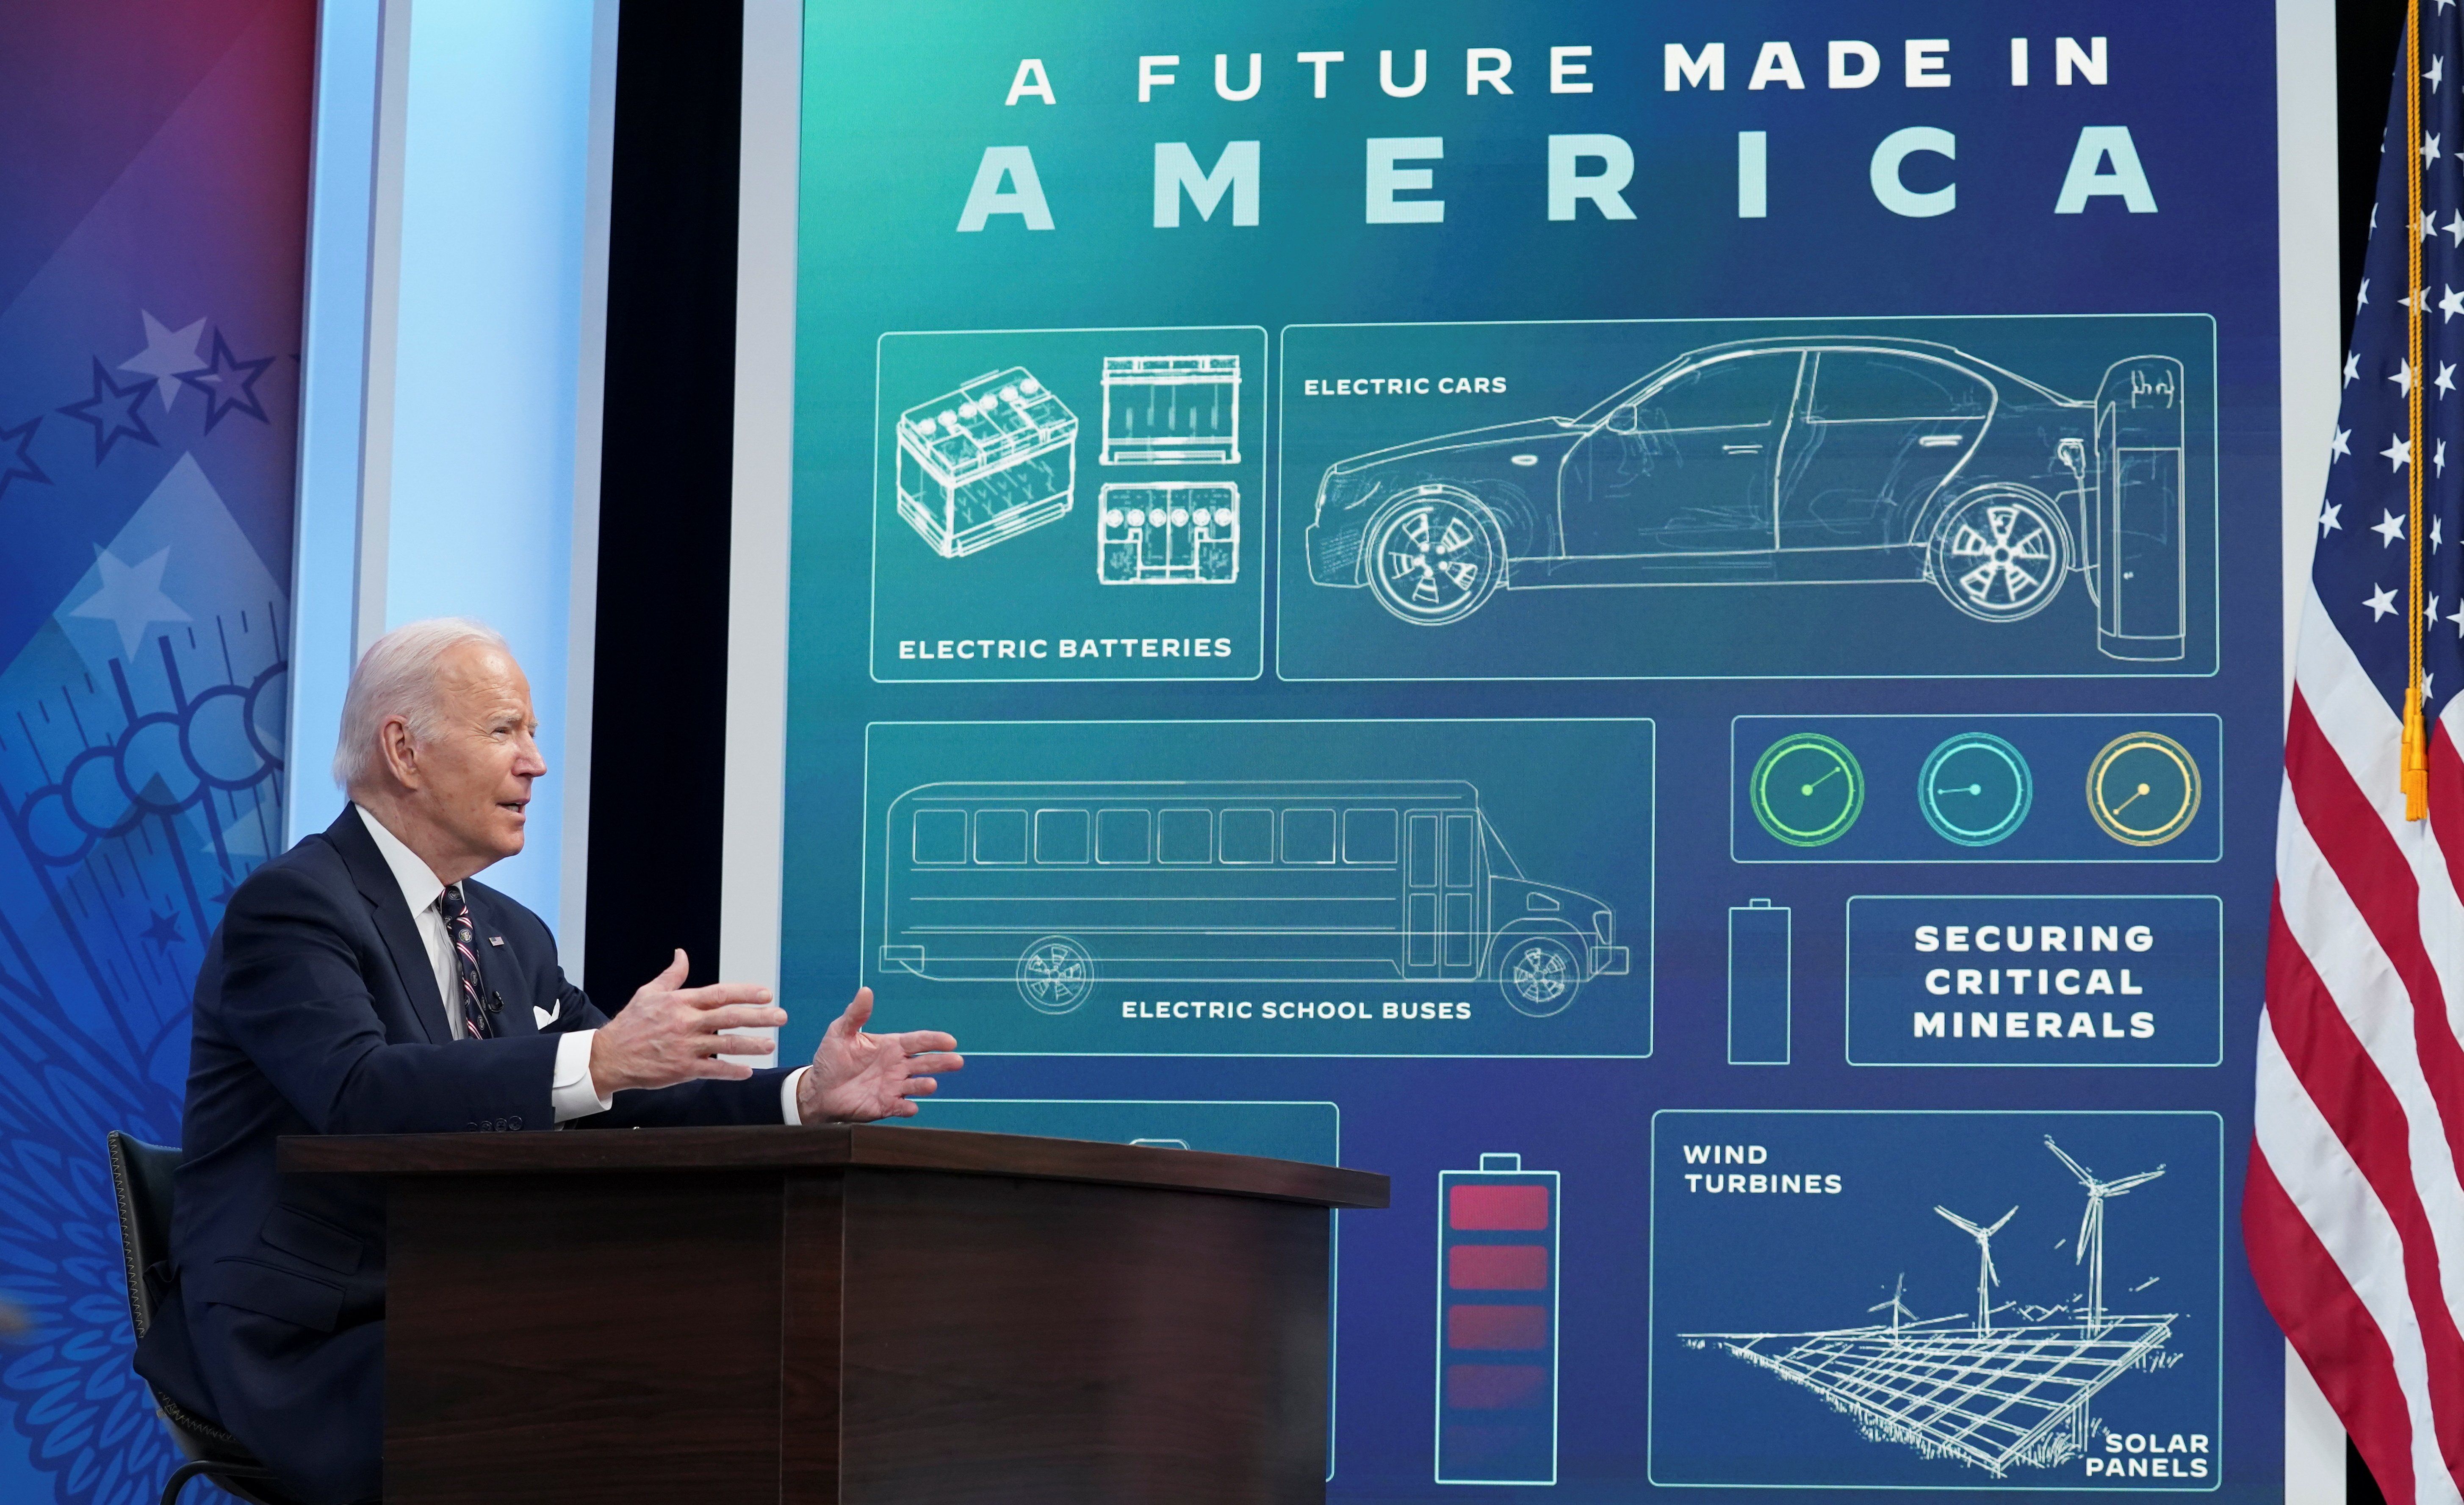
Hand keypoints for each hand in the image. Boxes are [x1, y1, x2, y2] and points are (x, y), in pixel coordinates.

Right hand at [588, 950, 787, 1093]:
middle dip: (759, 1017)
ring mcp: (684, 1047)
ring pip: (725, 1045)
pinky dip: (731, 1071)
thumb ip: (671, 976)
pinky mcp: (681, 1069)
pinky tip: (748, 1072)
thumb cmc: (631, 1023)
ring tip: (771, 1044)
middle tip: (781, 1017)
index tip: (766, 993)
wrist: (609, 1056)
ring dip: (751, 1045)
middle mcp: (685, 1023)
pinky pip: (712, 1070)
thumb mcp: (649, 993)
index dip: (745, 993)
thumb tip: (682, 954)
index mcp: (680, 1002)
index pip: (719, 994)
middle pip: (729, 1017)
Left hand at [795, 988, 961, 1122]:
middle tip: (957, 1061)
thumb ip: (856, 1014)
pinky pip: (900, 1106)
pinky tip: (911, 1107)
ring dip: (925, 1085)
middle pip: (925, 1063)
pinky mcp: (885, 1105)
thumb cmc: (832, 1058)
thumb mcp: (840, 1032)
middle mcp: (898, 1066)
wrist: (819, 1089)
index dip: (935, 1040)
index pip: (918, 1041)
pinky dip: (907, 1107)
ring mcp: (893, 1086)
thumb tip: (865, 990)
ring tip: (930, 1085)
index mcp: (892, 1046)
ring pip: (916, 1085)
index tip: (950, 1041)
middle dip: (942, 1062)